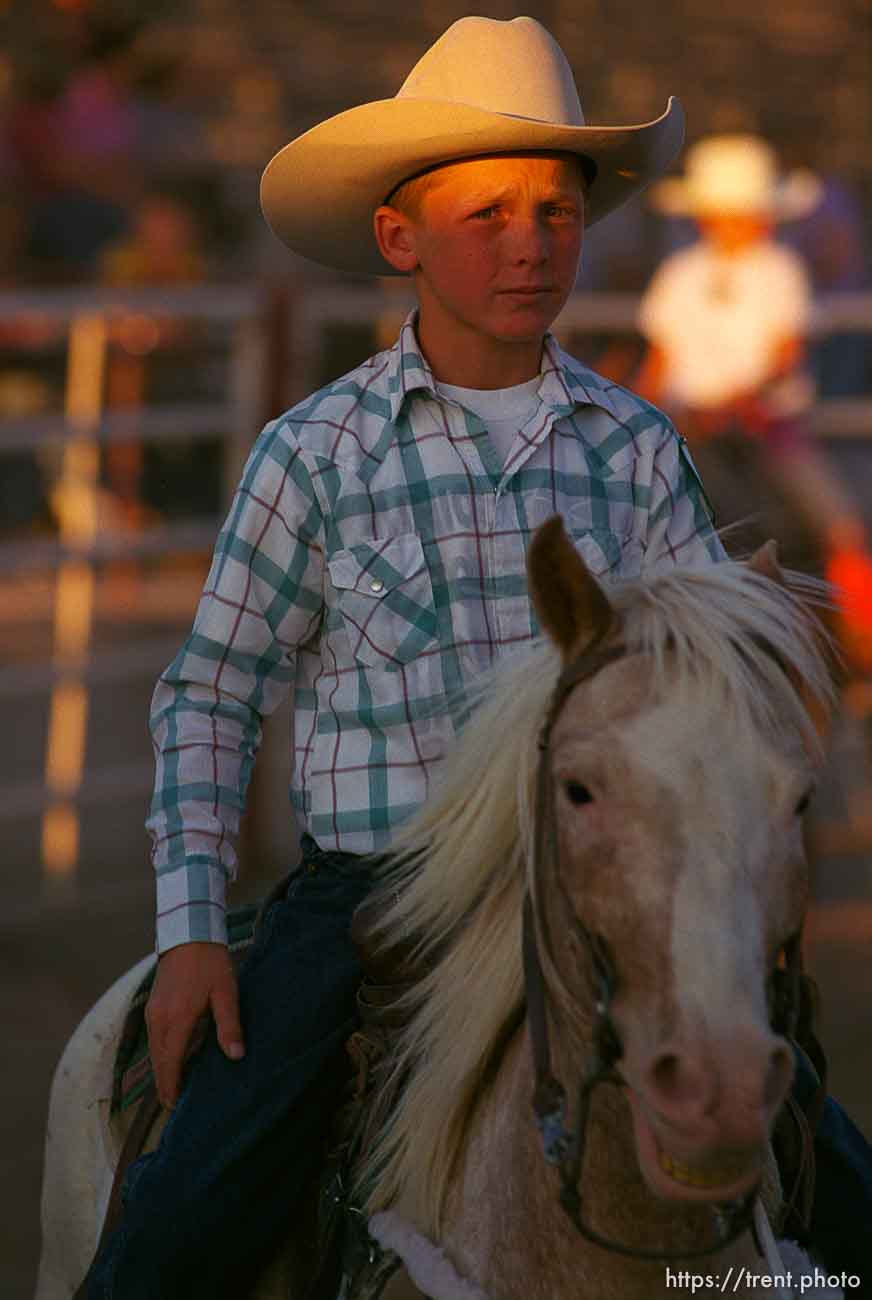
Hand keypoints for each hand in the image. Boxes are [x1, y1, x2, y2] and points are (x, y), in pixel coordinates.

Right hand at [145, 941, 244, 1108]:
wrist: (189, 934)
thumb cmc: (211, 963)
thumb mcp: (226, 993)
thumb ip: (229, 1025)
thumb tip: (236, 1056)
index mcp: (177, 1019)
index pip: (170, 1064)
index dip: (172, 1087)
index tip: (175, 1108)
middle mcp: (158, 1019)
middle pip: (158, 1062)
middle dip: (165, 1085)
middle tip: (175, 1106)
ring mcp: (152, 1012)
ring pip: (153, 1052)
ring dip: (162, 1071)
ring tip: (175, 1089)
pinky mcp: (152, 1006)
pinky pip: (153, 1039)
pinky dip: (160, 1055)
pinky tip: (172, 1060)